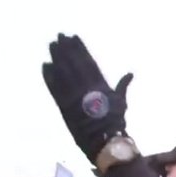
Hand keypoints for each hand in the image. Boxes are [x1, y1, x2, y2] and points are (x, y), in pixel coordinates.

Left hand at [41, 34, 133, 162]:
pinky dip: (49, 76)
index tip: (74, 37)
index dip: (80, 48)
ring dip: (56, 57)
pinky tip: (45, 65)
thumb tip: (130, 73)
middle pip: (73, 63)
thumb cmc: (115, 122)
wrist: (104, 140)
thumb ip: (123, 86)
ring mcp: (74, 94)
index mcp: (100, 83)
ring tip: (51, 45)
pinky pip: (54, 87)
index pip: (88, 60)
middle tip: (59, 36)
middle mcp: (86, 86)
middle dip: (66, 49)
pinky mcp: (64, 105)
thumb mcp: (121, 101)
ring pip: (63, 71)